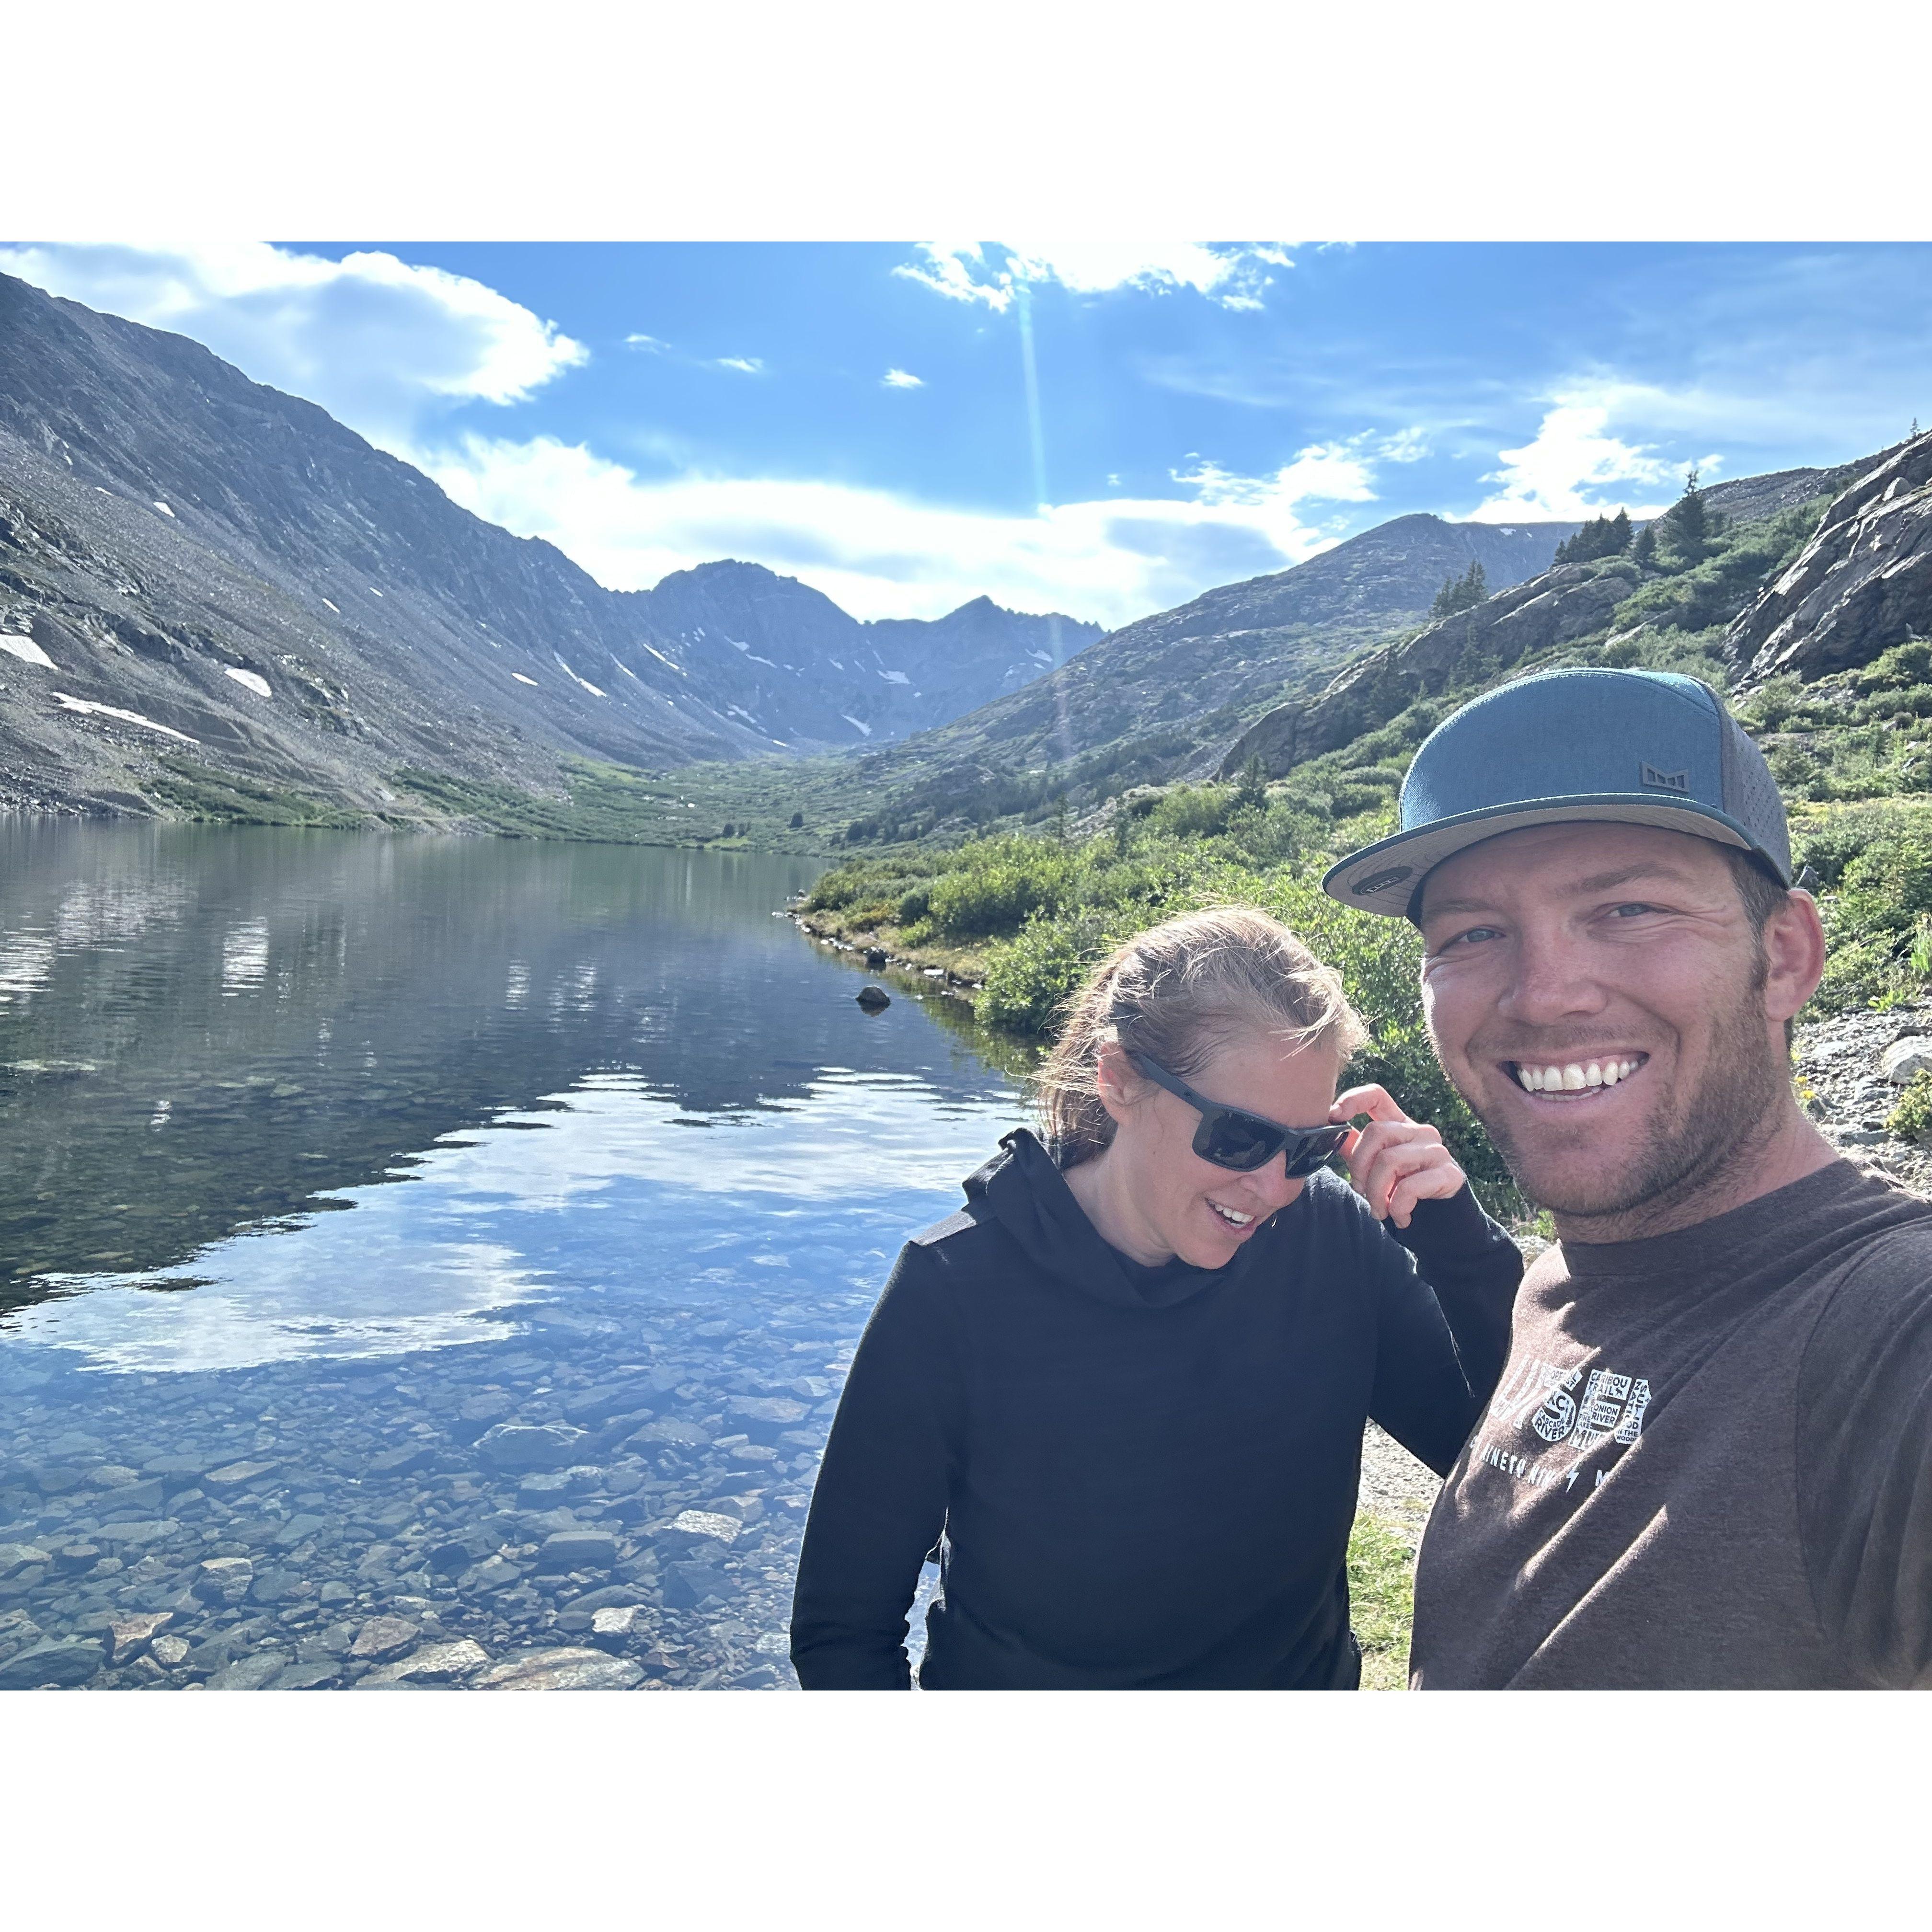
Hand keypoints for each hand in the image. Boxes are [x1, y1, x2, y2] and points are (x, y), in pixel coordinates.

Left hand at [1328, 1084, 1465, 1229]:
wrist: (1441, 1222)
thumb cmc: (1403, 1191)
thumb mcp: (1375, 1169)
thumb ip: (1355, 1149)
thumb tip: (1328, 1132)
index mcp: (1399, 1125)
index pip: (1376, 1095)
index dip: (1353, 1099)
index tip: (1333, 1116)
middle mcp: (1420, 1131)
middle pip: (1376, 1132)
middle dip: (1359, 1167)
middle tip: (1360, 1191)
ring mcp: (1437, 1151)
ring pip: (1389, 1160)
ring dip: (1376, 1193)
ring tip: (1379, 1211)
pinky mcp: (1449, 1174)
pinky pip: (1410, 1187)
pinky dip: (1397, 1207)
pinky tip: (1400, 1218)